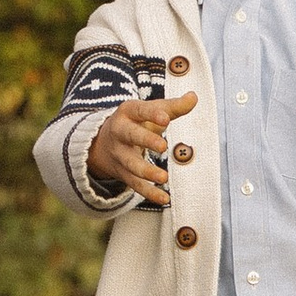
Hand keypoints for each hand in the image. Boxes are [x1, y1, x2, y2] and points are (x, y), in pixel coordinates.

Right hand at [86, 90, 196, 205]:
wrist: (102, 142)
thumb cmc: (135, 122)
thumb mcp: (150, 110)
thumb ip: (173, 106)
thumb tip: (194, 97)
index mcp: (128, 112)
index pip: (139, 111)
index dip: (151, 114)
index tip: (166, 118)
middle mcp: (120, 132)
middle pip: (130, 135)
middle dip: (145, 140)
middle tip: (163, 146)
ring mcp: (120, 154)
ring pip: (131, 164)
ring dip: (146, 171)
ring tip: (164, 177)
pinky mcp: (123, 173)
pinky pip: (135, 185)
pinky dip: (149, 192)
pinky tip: (163, 198)